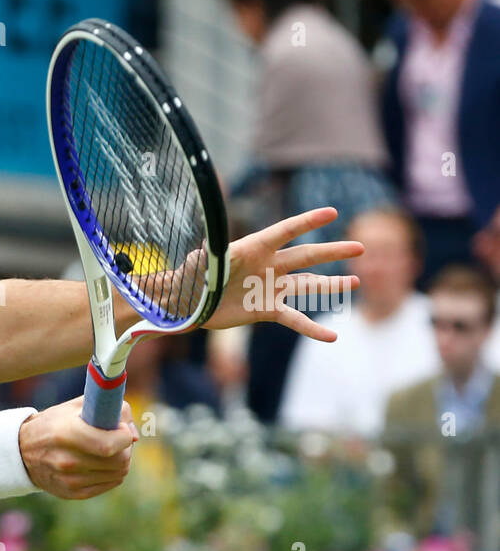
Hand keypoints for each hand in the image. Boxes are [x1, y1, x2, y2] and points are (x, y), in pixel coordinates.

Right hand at [18, 396, 136, 499]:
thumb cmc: (54, 424)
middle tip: (117, 439)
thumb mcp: (75, 407)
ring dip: (120, 459)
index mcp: (66, 434)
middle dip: (125, 448)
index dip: (124, 435)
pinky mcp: (73, 493)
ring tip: (107, 449)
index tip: (121, 428)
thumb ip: (109, 410)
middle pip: (119, 460)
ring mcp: (70, 481)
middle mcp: (67, 461)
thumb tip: (133, 436)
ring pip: (119, 473)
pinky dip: (113, 472)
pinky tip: (101, 462)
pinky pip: (110, 483)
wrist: (22, 452)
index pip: (109, 444)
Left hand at [205, 206, 362, 341]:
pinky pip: (294, 319)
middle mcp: (268, 265)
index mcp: (254, 247)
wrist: (191, 302)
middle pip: (305, 256)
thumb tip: (202, 252)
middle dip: (331, 252)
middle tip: (359, 248)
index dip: (306, 222)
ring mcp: (271, 287)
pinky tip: (332, 337)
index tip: (331, 213)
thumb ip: (207, 257)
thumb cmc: (193, 276)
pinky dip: (312, 329)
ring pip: (307, 285)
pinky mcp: (267, 310)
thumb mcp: (199, 264)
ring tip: (355, 282)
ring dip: (331, 285)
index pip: (285, 231)